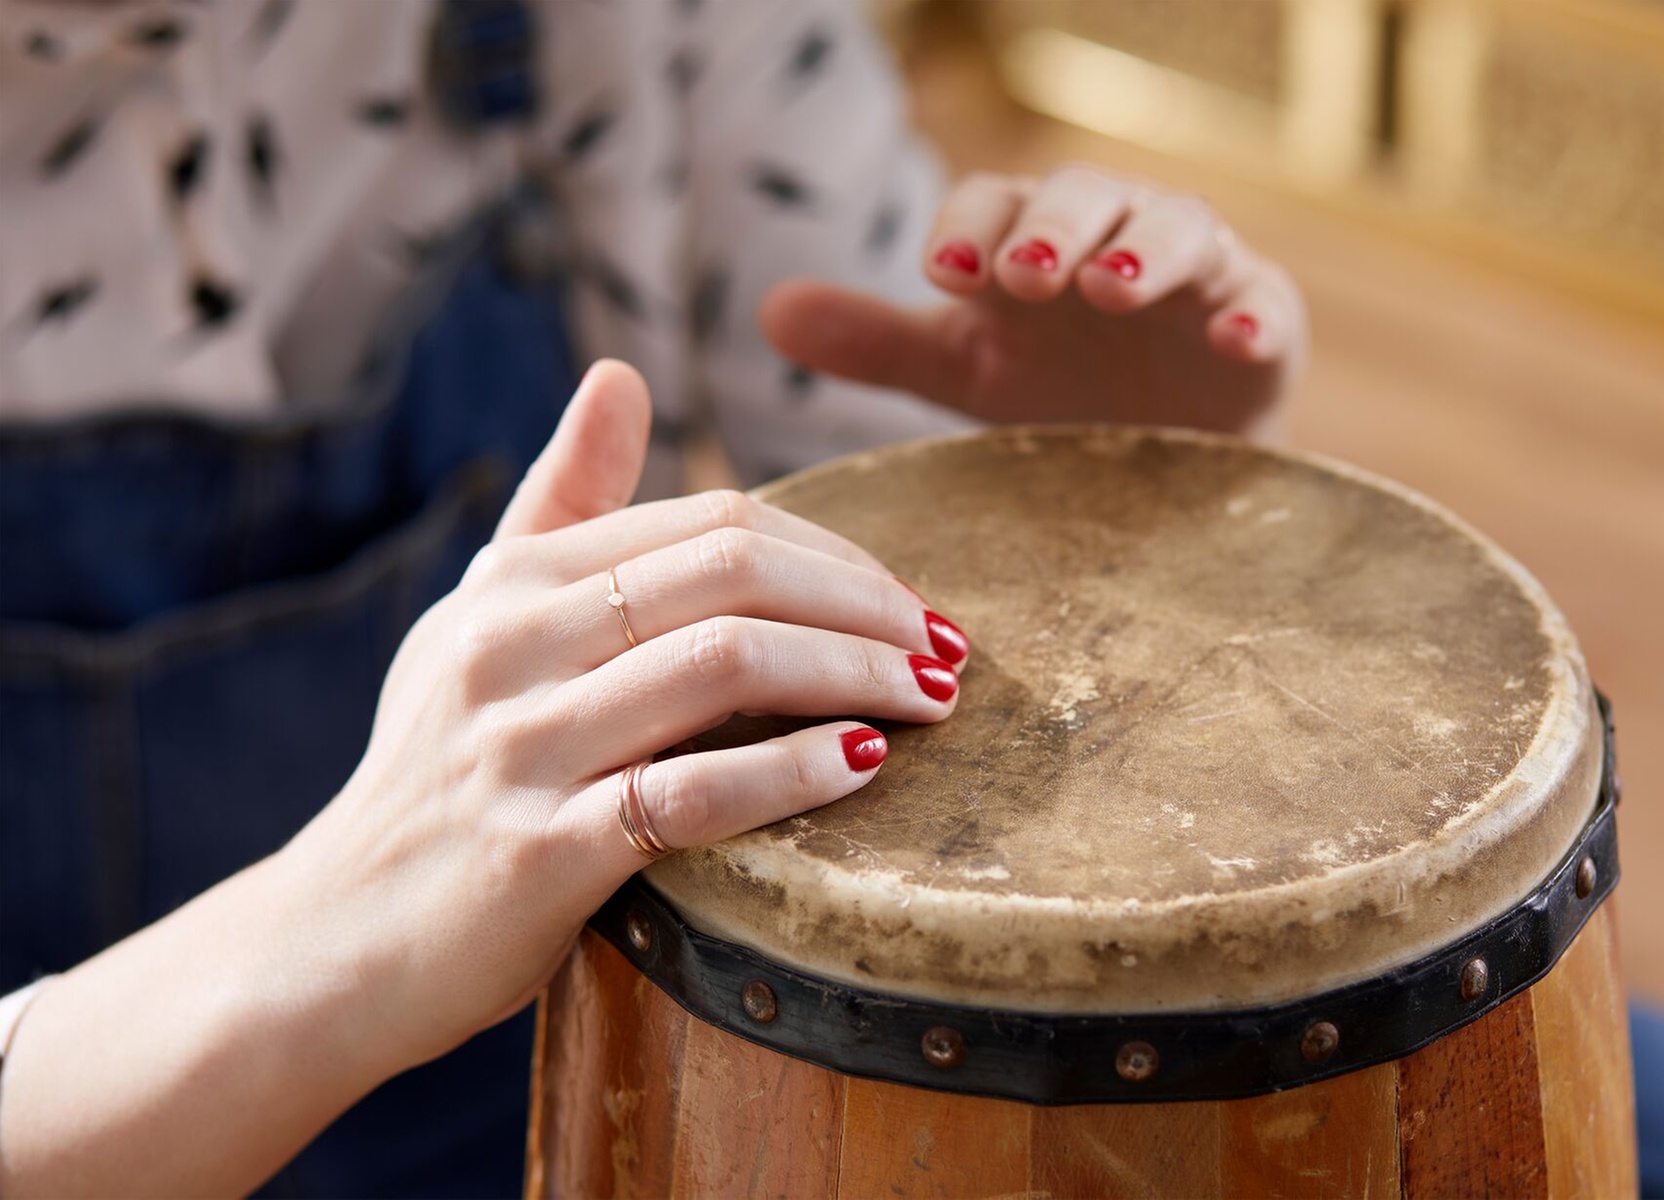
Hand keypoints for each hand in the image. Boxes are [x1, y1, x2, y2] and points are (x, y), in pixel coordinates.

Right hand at [286, 361, 969, 1073]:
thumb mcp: (481, 616)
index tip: (911, 602)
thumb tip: (622, 374)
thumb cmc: (438, 768)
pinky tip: (863, 765)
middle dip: (867, 605)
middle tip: (947, 648)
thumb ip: (562, 500)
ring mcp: (523, 744)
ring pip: (723, 665)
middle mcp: (514, 641)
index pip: (718, 524)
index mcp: (519, 578)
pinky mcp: (539, 852)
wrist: (338, 937)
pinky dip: (790, 773)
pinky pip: (689, 793)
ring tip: (931, 699)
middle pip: (734, 575)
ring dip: (855, 674)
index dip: (838, 556)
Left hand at [760, 166, 1304, 438]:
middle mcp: (1113, 234)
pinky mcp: (1261, 320)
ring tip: (1115, 288)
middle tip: (1024, 275)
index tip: (942, 277)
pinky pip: (1263, 305)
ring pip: (1179, 228)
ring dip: (1148, 251)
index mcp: (1033, 238)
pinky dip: (1250, 316)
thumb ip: (880, 342)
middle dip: (1055, 228)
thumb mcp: (966, 372)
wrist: (1167, 462)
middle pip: (1086, 198)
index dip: (968, 231)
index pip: (993, 205)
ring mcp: (1195, 272)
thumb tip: (767, 310)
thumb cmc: (1059, 396)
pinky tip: (1229, 340)